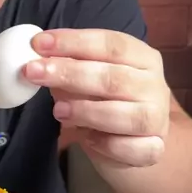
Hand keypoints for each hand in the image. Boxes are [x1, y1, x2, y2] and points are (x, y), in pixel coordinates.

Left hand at [24, 29, 169, 167]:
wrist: (134, 143)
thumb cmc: (108, 101)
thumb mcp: (89, 78)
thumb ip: (69, 66)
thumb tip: (37, 61)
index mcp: (142, 57)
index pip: (111, 43)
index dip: (74, 42)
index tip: (38, 43)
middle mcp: (154, 85)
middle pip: (113, 77)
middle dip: (69, 73)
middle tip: (34, 72)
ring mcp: (157, 119)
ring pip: (125, 115)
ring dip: (86, 111)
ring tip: (58, 111)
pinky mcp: (153, 150)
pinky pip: (128, 148)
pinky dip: (104, 144)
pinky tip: (84, 138)